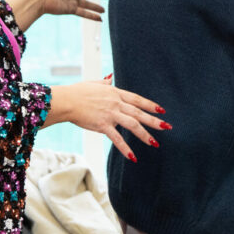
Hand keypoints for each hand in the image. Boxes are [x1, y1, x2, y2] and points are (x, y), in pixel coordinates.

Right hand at [46, 77, 168, 162]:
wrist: (67, 101)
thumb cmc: (78, 92)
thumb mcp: (94, 83)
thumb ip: (105, 82)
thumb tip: (110, 76)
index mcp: (115, 93)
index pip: (137, 99)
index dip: (150, 105)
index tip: (161, 110)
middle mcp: (116, 103)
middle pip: (139, 113)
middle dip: (154, 121)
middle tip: (167, 127)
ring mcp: (110, 114)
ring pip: (133, 124)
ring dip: (145, 135)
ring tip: (155, 143)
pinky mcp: (103, 125)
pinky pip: (117, 138)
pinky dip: (125, 148)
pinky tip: (133, 157)